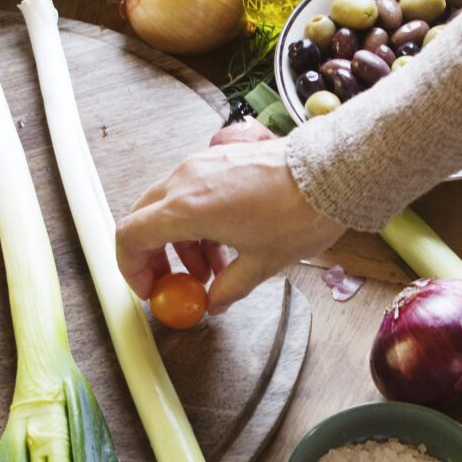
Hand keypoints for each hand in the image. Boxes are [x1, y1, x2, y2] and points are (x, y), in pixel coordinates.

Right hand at [116, 121, 344, 312]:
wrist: (331, 172)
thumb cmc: (299, 213)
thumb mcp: (262, 264)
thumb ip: (229, 288)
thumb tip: (214, 302)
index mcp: (187, 208)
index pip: (130, 236)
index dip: (132, 268)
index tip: (150, 288)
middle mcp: (185, 180)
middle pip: (145, 220)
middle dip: (155, 256)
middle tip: (176, 282)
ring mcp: (201, 164)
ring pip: (169, 206)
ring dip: (181, 241)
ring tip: (213, 268)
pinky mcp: (218, 159)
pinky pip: (191, 191)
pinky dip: (196, 220)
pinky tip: (225, 241)